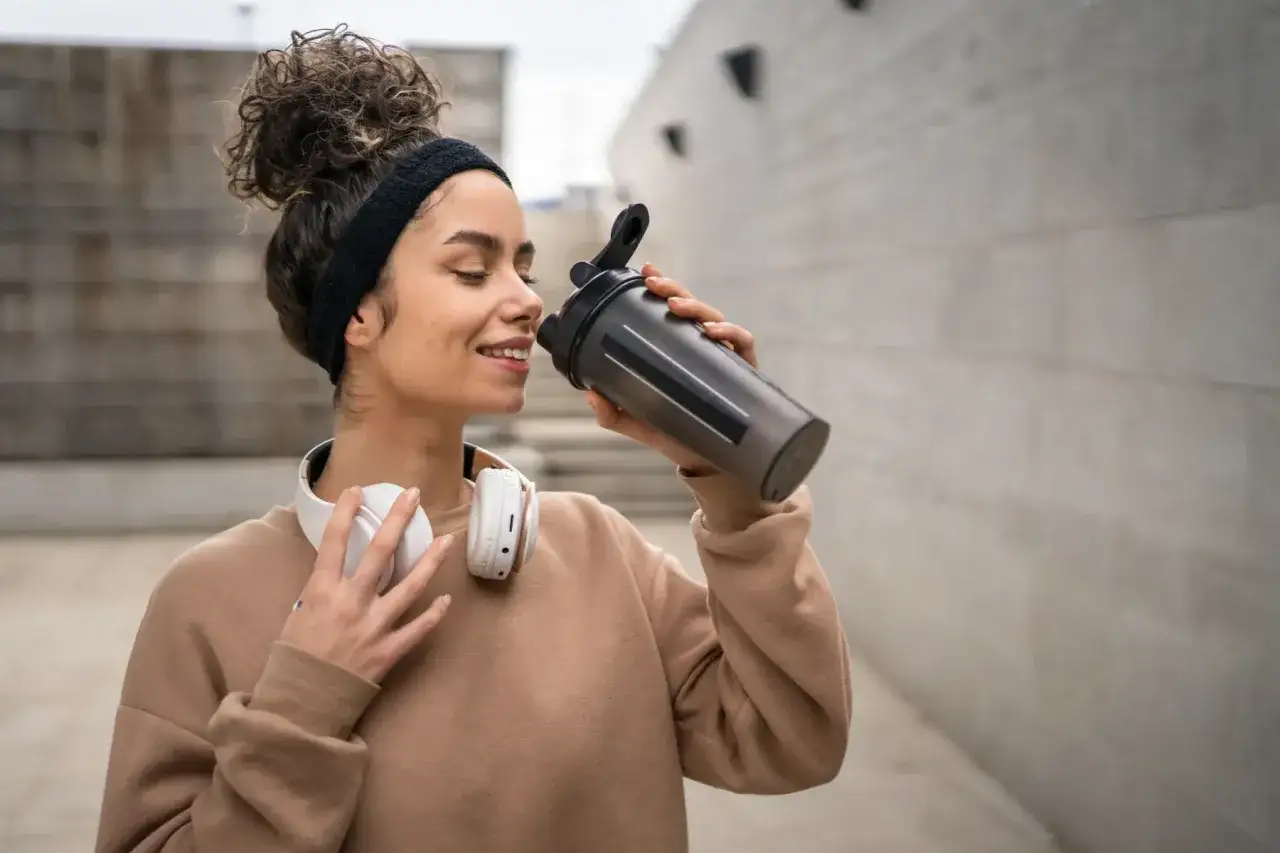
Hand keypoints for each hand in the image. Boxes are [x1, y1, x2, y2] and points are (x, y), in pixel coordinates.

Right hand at [279, 486, 454, 683]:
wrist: (300, 704)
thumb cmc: (294, 659)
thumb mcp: (297, 615)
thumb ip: (320, 592)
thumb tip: (337, 572)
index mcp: (321, 592)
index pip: (335, 543)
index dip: (346, 513)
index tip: (357, 491)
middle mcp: (350, 603)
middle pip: (380, 553)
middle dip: (397, 520)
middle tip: (414, 495)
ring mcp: (373, 627)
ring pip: (410, 586)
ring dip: (430, 561)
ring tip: (447, 540)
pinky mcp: (388, 651)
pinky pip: (418, 628)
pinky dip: (434, 615)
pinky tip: (446, 600)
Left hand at [585, 263, 758, 473]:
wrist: (709, 464)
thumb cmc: (677, 435)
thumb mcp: (639, 423)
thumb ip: (613, 413)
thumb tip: (590, 396)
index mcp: (679, 351)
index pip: (671, 312)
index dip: (662, 288)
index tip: (645, 272)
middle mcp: (703, 348)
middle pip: (691, 307)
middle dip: (673, 289)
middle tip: (654, 285)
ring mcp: (724, 358)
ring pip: (714, 318)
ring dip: (696, 307)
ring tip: (676, 307)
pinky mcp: (744, 372)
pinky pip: (742, 343)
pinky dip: (729, 332)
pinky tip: (712, 333)